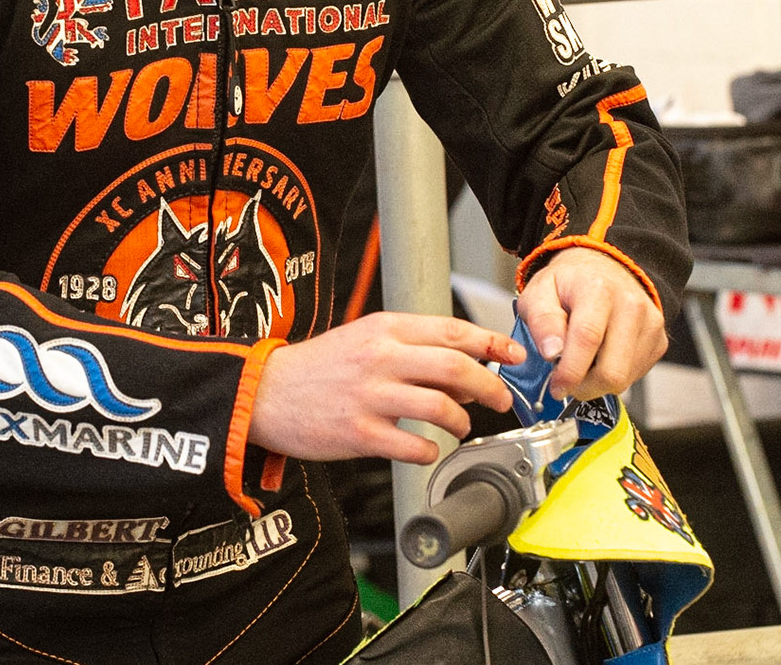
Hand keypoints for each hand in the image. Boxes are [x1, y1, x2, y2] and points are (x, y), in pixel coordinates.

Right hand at [248, 312, 525, 464]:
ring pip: (440, 407)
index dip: (492, 344)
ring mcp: (370, 395)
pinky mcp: (359, 432)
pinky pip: (413, 445)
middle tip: (501, 400)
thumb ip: (412, 349)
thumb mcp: (365, 339)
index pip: (453, 331)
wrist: (265, 392)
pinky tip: (427, 450)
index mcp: (385, 329)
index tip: (514, 356)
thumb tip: (464, 370)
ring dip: (462, 421)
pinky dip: (430, 451)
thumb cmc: (319, 367)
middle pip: (456, 367)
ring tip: (460, 427)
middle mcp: (380, 357)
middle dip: (489, 386)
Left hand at [517, 247, 666, 400]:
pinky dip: (613, 376)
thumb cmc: (569, 284)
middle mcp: (631, 306)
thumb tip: (552, 353)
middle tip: (566, 381)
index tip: (556, 386)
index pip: (587, 338)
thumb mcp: (539, 292)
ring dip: (597, 383)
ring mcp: (650, 324)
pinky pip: (634, 376)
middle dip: (584, 386)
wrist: (605, 270)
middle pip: (612, 370)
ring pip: (623, 379)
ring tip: (583, 361)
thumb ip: (542, 321)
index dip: (569, 371)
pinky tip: (601, 356)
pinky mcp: (659, 341)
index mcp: (598, 289)